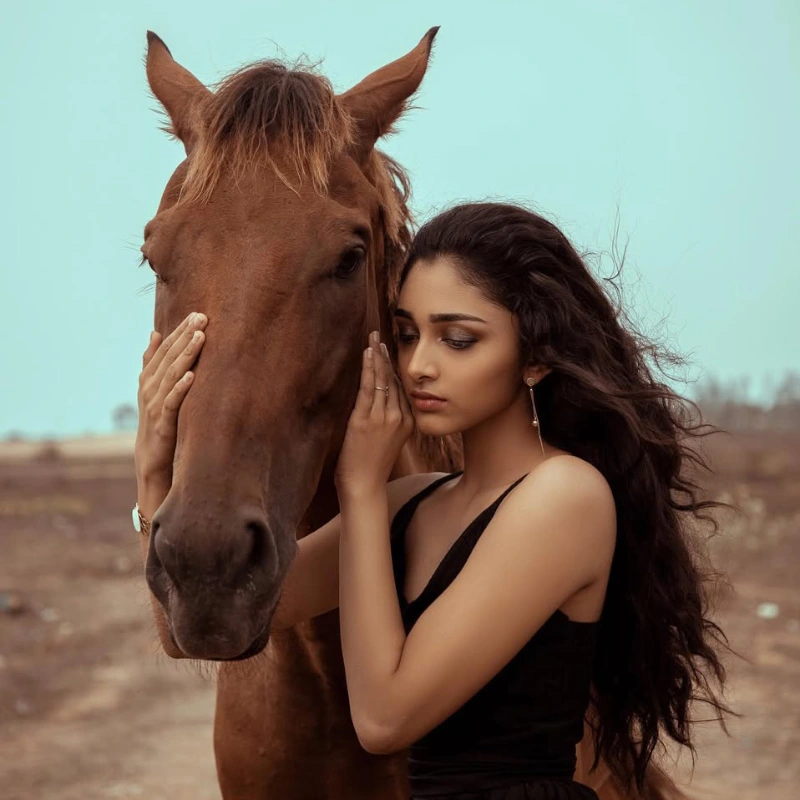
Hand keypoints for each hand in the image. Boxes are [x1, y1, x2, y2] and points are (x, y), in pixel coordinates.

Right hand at [135, 312, 207, 483]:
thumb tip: (154, 333)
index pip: (165, 348)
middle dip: (185, 336)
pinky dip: (181, 388)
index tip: (197, 313)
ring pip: (171, 374)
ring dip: (186, 355)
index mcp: (149, 377)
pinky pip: (172, 402)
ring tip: (200, 338)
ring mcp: (155, 404)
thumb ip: (152, 361)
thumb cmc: (158, 419)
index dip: (180, 330)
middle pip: (169, 357)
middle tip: (202, 317)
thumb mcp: (153, 388)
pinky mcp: (163, 422)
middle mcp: (150, 387)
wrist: (151, 458)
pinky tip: (192, 375)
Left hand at [334, 331, 414, 494]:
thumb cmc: (371, 466)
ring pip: (382, 380)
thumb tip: (381, 404)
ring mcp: (383, 418)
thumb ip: (389, 421)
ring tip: (372, 339)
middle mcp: (399, 417)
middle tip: (379, 337)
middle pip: (393, 380)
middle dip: (386, 357)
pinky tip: (367, 354)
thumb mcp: (388, 441)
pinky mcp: (365, 420)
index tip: (388, 351)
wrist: (364, 485)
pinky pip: (368, 387)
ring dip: (377, 357)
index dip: (394, 368)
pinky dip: (368, 368)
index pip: (401, 388)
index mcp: (408, 422)